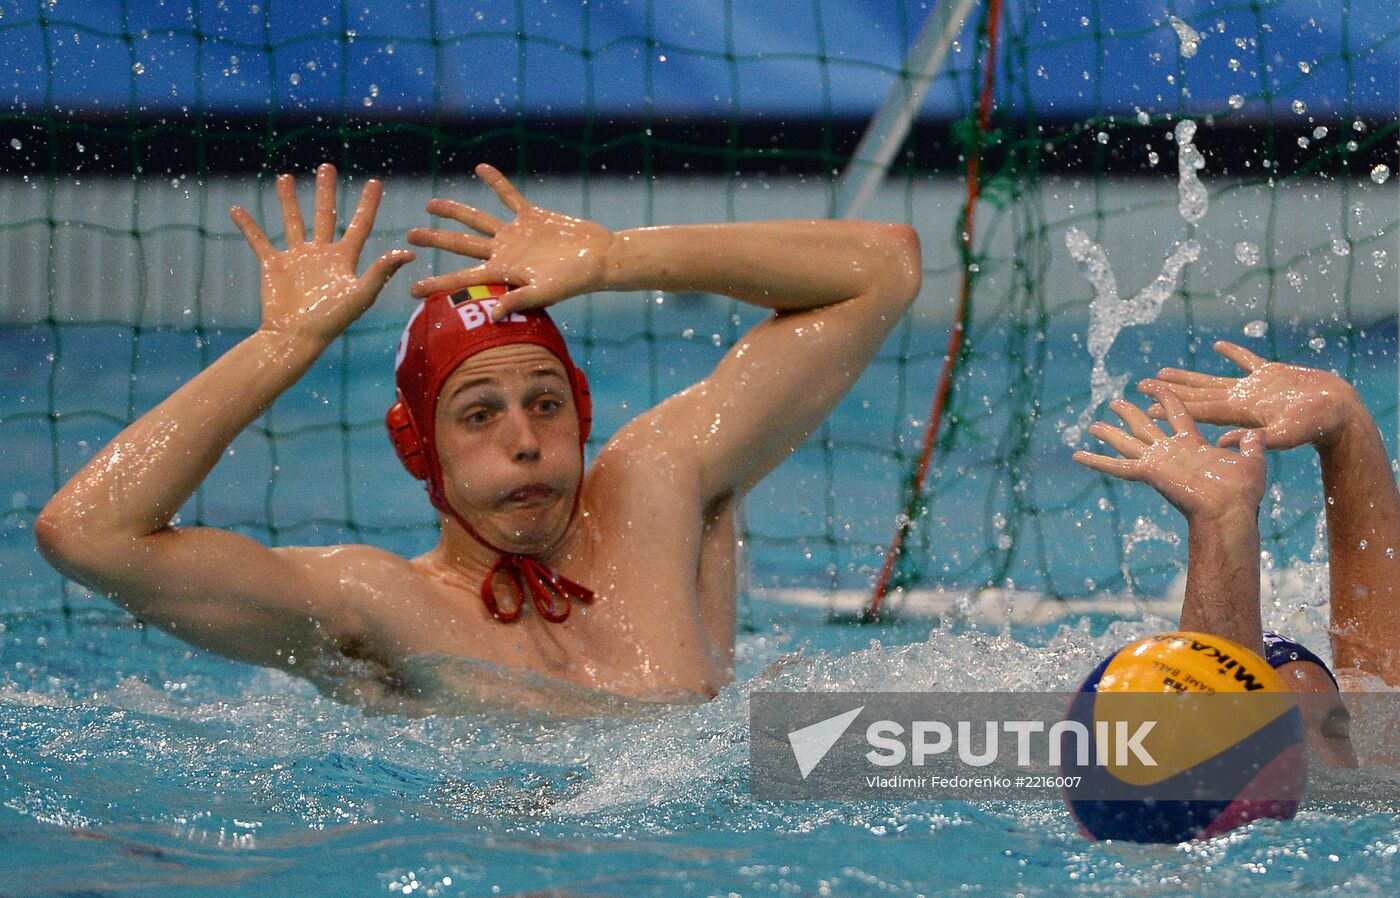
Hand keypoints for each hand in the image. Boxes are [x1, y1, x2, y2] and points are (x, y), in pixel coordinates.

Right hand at [230, 163, 414, 343]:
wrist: (295, 338)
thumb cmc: (332, 321)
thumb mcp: (361, 295)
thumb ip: (381, 271)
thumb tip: (409, 252)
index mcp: (344, 259)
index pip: (359, 225)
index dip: (367, 204)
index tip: (374, 181)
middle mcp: (321, 255)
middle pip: (324, 215)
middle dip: (326, 192)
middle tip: (326, 167)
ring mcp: (297, 259)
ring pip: (292, 221)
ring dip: (288, 200)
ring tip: (286, 177)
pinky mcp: (273, 266)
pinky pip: (259, 241)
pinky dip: (248, 226)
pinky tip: (237, 210)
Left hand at [406, 163, 613, 316]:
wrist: (601, 259)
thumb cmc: (576, 281)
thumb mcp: (546, 292)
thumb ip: (519, 300)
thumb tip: (492, 314)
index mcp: (503, 272)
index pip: (463, 278)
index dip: (438, 284)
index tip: (412, 289)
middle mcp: (504, 252)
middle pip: (462, 244)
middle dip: (436, 240)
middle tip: (409, 236)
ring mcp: (516, 234)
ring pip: (478, 219)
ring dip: (455, 211)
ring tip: (431, 204)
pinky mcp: (532, 217)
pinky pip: (509, 196)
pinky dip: (496, 182)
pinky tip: (480, 168)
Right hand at [1073, 383, 1265, 521]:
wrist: (1230, 511)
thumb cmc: (1243, 491)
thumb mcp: (1253, 460)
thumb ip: (1251, 444)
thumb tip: (1253, 434)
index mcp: (1193, 445)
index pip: (1175, 414)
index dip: (1165, 397)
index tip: (1153, 384)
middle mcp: (1171, 452)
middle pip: (1145, 426)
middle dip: (1130, 414)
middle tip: (1115, 402)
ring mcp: (1158, 462)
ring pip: (1127, 442)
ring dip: (1109, 434)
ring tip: (1092, 424)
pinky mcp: (1149, 472)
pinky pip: (1118, 465)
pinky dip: (1097, 461)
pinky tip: (1078, 455)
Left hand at [1141, 340, 1362, 450]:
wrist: (1341, 415)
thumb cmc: (1316, 425)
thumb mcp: (1286, 434)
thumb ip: (1257, 438)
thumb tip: (1223, 442)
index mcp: (1240, 412)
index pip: (1197, 409)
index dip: (1171, 406)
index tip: (1146, 405)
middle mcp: (1240, 400)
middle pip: (1196, 394)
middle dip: (1168, 391)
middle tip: (1140, 386)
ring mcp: (1254, 388)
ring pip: (1212, 379)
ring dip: (1188, 376)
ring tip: (1162, 371)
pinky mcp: (1271, 376)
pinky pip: (1246, 361)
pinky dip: (1233, 353)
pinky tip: (1217, 348)